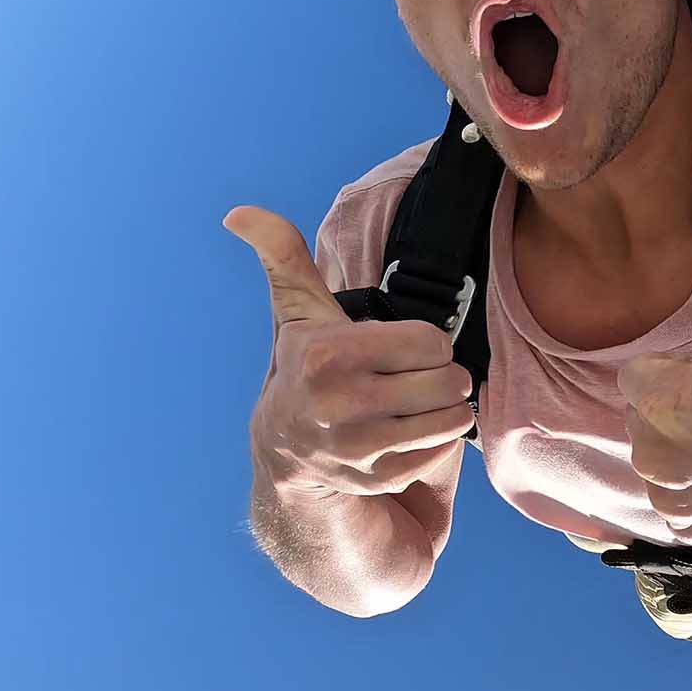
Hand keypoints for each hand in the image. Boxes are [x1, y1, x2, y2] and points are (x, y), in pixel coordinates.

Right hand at [227, 206, 472, 500]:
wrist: (288, 451)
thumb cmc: (306, 364)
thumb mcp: (299, 310)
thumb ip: (282, 253)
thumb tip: (239, 212)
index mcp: (328, 356)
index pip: (431, 341)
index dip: (425, 341)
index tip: (401, 347)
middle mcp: (341, 406)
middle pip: (448, 380)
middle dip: (442, 373)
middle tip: (416, 375)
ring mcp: (360, 449)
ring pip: (452, 417)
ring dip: (447, 406)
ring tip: (420, 399)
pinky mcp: (379, 478)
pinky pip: (443, 448)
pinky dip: (438, 437)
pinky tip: (411, 429)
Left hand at [617, 201, 691, 547]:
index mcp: (676, 403)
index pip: (638, 374)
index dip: (679, 370)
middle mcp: (662, 457)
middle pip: (645, 412)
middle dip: (682, 404)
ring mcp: (675, 499)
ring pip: (657, 452)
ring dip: (687, 444)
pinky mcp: (690, 528)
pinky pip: (672, 493)